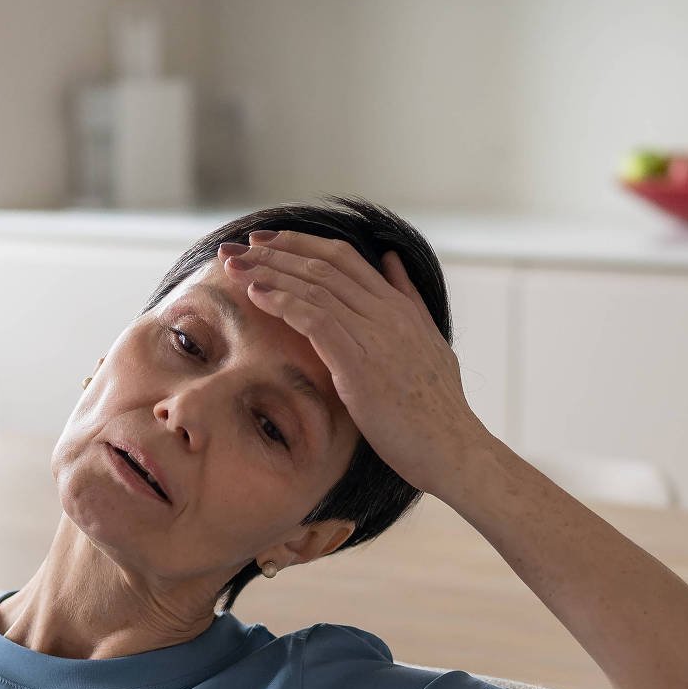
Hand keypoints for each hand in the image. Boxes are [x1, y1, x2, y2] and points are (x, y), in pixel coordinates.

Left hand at [219, 230, 493, 495]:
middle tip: (236, 248)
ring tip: (234, 267)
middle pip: (323, 264)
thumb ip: (407, 298)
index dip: (300, 243)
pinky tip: (256, 296)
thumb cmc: (438, 408)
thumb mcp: (428, 341)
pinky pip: (315, 320)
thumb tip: (390, 260)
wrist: (453, 448)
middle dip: (274, 251)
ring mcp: (375, 336)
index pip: (343, 257)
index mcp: (399, 306)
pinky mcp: (360, 365)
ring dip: (269, 273)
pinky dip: (283, 302)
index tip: (266, 240)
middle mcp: (387, 312)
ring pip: (315, 286)